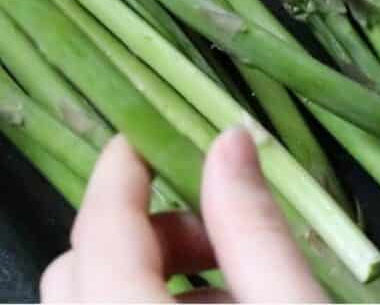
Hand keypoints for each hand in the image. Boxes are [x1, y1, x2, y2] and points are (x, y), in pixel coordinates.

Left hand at [41, 130, 325, 303]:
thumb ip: (255, 227)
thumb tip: (231, 137)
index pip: (101, 229)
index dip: (123, 170)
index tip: (150, 133)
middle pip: (83, 268)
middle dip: (148, 230)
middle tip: (218, 234)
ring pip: (94, 301)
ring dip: (151, 272)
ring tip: (233, 281)